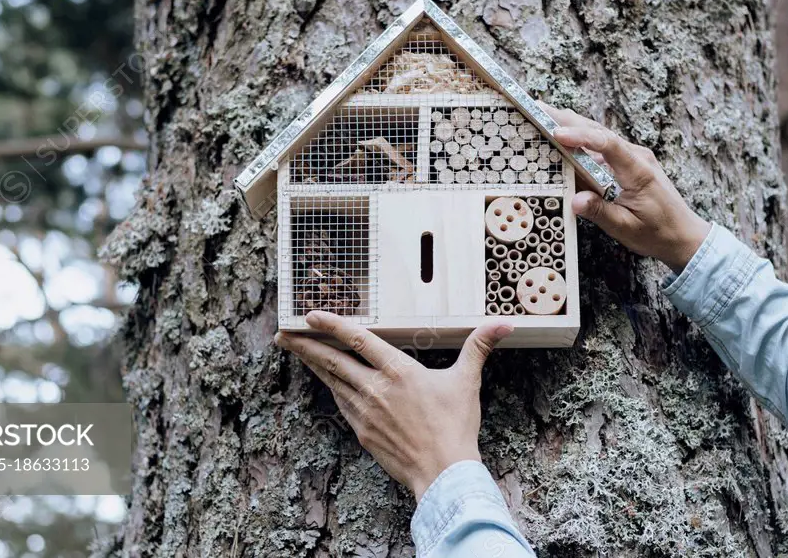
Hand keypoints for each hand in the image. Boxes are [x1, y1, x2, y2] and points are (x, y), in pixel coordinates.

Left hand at [275, 311, 512, 500]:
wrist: (443, 473)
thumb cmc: (455, 427)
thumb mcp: (467, 381)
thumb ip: (479, 346)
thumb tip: (504, 323)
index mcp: (397, 371)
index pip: (358, 339)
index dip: (332, 324)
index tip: (311, 314)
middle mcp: (375, 388)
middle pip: (332, 360)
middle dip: (305, 344)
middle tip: (283, 332)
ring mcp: (364, 412)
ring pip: (331, 381)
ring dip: (312, 364)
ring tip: (295, 350)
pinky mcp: (362, 432)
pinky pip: (341, 404)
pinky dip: (331, 389)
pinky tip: (326, 383)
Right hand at [541, 102, 710, 272]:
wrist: (684, 236)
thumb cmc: (658, 233)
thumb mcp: (626, 228)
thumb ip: (600, 212)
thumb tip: (574, 200)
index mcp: (638, 171)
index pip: (608, 144)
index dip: (581, 137)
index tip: (557, 134)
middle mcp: (637, 157)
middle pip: (599, 131)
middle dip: (567, 119)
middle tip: (538, 109)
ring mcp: (633, 158)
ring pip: (599, 135)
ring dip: (572, 126)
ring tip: (543, 116)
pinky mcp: (628, 163)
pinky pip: (602, 147)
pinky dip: (580, 140)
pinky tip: (562, 138)